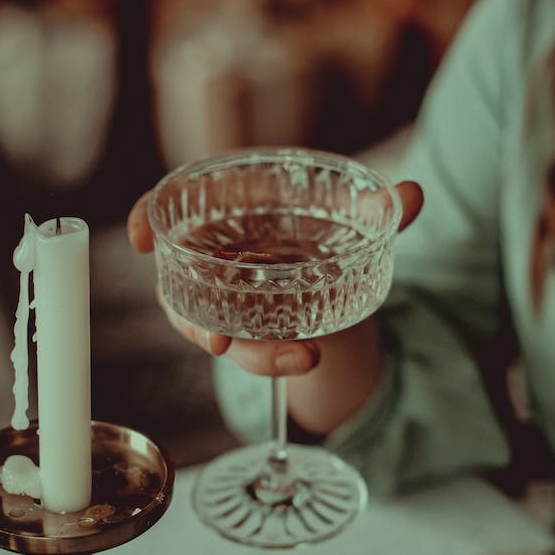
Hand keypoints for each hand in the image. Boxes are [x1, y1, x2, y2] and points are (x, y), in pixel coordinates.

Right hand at [126, 178, 423, 374]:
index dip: (146, 218)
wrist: (329, 274)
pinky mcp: (248, 333)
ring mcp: (224, 299)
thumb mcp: (346, 218)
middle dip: (195, 319)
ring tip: (301, 357)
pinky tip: (305, 360)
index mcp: (224, 210)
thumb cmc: (317, 230)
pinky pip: (248, 350)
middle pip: (184, 287)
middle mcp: (212, 257)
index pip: (166, 208)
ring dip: (252, 351)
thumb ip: (378, 209)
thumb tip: (414, 194)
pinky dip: (273, 359)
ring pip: (216, 331)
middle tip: (222, 342)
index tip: (141, 235)